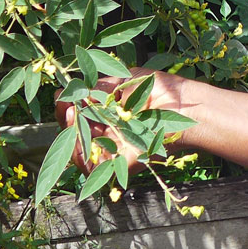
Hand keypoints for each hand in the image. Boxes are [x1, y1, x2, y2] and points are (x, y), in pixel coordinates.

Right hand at [53, 70, 190, 172]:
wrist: (185, 106)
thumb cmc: (159, 88)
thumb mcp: (126, 79)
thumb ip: (99, 86)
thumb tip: (73, 90)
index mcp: (108, 110)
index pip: (79, 112)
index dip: (68, 106)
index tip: (63, 97)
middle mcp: (108, 130)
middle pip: (76, 133)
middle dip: (67, 120)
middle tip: (68, 108)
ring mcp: (114, 147)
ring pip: (81, 152)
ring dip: (72, 138)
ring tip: (74, 118)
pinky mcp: (121, 162)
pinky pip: (94, 169)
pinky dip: (82, 158)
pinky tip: (81, 141)